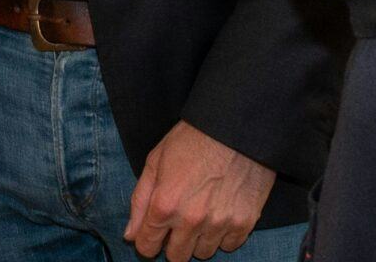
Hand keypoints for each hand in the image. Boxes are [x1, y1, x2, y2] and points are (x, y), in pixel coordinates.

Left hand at [125, 121, 274, 260]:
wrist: (235, 127)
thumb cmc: (192, 139)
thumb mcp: (155, 162)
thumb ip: (139, 201)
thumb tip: (130, 235)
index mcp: (164, 204)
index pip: (147, 247)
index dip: (148, 241)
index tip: (154, 233)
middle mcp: (191, 220)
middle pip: (176, 257)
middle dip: (173, 243)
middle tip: (179, 222)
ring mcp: (220, 223)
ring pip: (203, 253)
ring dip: (199, 239)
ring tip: (202, 213)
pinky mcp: (245, 222)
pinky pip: (230, 246)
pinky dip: (224, 235)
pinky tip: (221, 213)